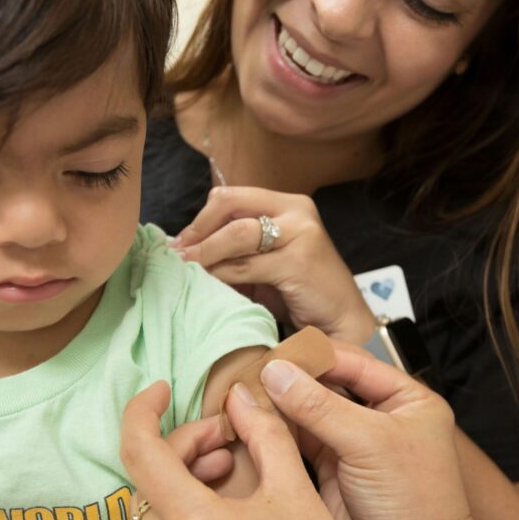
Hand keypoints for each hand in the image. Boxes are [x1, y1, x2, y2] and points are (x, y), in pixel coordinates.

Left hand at [120, 381, 371, 519]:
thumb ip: (265, 434)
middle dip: (184, 444)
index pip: (139, 451)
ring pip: (151, 507)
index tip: (161, 389)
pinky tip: (223, 504)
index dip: (142, 410)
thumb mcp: (297, 493)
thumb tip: (242, 396)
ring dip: (182, 476)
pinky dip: (183, 508)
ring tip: (229, 467)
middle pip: (148, 477)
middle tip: (228, 437)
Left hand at [170, 186, 377, 343]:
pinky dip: (220, 274)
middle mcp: (296, 210)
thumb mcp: (265, 263)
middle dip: (198, 231)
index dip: (200, 219)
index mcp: (288, 204)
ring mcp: (301, 233)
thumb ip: (236, 250)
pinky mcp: (299, 261)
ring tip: (185, 269)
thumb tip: (185, 248)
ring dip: (204, 253)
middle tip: (177, 255)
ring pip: (236, 234)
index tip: (181, 243)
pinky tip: (207, 284)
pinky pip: (245, 265)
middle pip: (230, 206)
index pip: (231, 197)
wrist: (341, 322)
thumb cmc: (300, 293)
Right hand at [255, 343, 486, 519]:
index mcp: (405, 398)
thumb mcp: (370, 444)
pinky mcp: (331, 470)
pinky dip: (276, 433)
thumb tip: (277, 373)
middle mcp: (378, 416)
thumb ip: (321, 406)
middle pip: (326, 385)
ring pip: (308, 413)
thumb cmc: (418, 504)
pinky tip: (252, 423)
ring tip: (245, 395)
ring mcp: (353, 444)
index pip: (352, 361)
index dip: (312, 357)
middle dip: (291, 381)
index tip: (274, 354)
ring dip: (279, 406)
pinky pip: (298, 442)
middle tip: (252, 374)